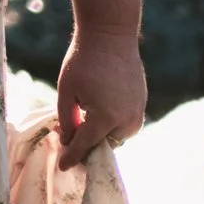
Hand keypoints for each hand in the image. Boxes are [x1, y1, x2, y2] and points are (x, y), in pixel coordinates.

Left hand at [54, 27, 146, 168]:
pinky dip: (110, 124)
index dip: (72, 157)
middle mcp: (126, 120)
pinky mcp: (141, 106)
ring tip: (80, 119)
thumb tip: (68, 142)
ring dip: (99, 134)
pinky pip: (124, 125)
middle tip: (65, 136)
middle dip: (85, 144)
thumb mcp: (66, 90)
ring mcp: (137, 114)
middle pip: (102, 145)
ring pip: (115, 137)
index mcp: (105, 117)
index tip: (62, 167)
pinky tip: (95, 110)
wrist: (111, 35)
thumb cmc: (83, 60)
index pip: (85, 145)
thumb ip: (67, 119)